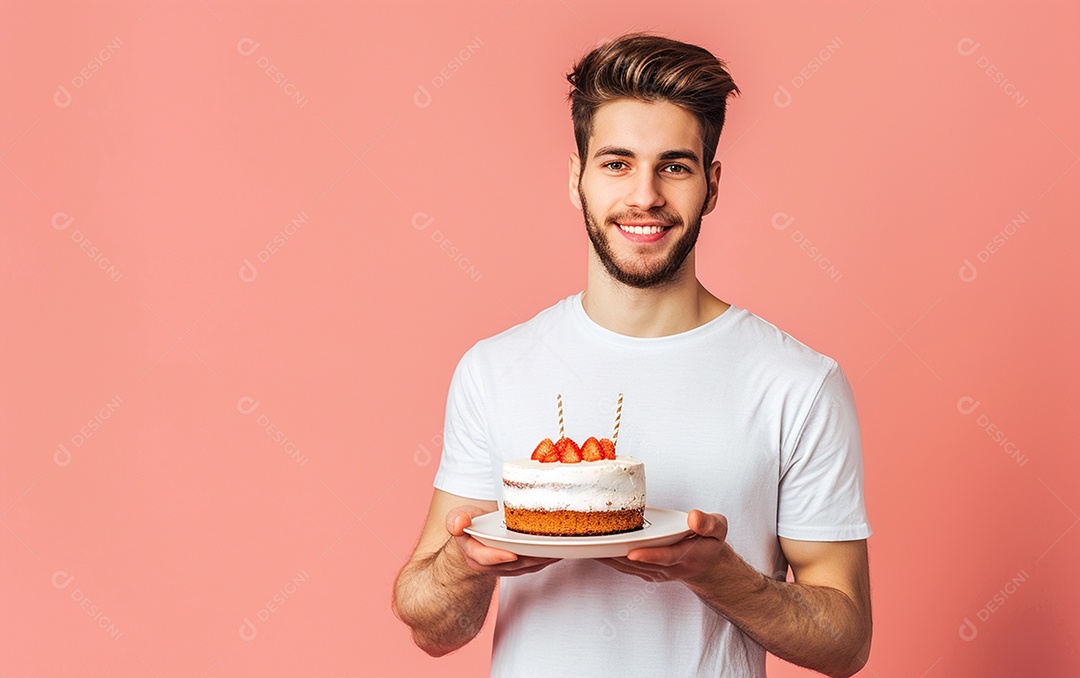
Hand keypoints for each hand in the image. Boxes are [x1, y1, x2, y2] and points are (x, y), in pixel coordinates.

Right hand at [445, 505, 559, 576]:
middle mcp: (489, 565)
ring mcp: (505, 567)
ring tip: (555, 549)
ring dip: (541, 559)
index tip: (512, 553)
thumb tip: (457, 524)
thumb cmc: (470, 522)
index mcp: (473, 554)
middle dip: (529, 559)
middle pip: (512, 564)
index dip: (498, 557)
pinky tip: (556, 550)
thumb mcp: (459, 516)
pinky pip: (533, 566)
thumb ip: (456, 519)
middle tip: (545, 549)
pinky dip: (545, 559)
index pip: (485, 558)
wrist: (478, 529)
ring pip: (525, 567)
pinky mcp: (518, 567)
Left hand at [596, 510, 728, 584]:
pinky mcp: (645, 572)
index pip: (665, 556)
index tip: (633, 552)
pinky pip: (624, 567)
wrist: (706, 564)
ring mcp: (654, 572)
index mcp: (685, 555)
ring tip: (588, 543)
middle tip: (596, 542)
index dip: (649, 555)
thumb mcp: (718, 528)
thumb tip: (694, 518)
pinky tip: (593, 549)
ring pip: (627, 566)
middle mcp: (667, 567)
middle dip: (617, 553)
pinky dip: (609, 559)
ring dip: (608, 556)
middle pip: (639, 562)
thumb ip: (708, 523)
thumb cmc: (709, 542)